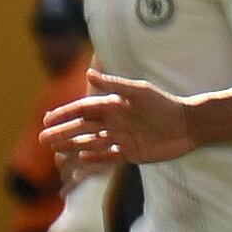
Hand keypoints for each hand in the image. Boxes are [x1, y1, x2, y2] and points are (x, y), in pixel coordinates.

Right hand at [46, 71, 204, 168]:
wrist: (188, 125)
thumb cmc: (164, 104)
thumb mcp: (139, 91)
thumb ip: (114, 85)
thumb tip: (88, 73)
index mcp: (113, 106)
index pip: (83, 109)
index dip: (65, 114)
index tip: (47, 119)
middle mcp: (114, 122)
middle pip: (82, 128)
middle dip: (63, 132)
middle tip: (43, 138)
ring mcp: (121, 138)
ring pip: (91, 142)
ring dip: (73, 145)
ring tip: (55, 149)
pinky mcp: (131, 153)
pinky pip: (108, 157)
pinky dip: (95, 158)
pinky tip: (82, 158)